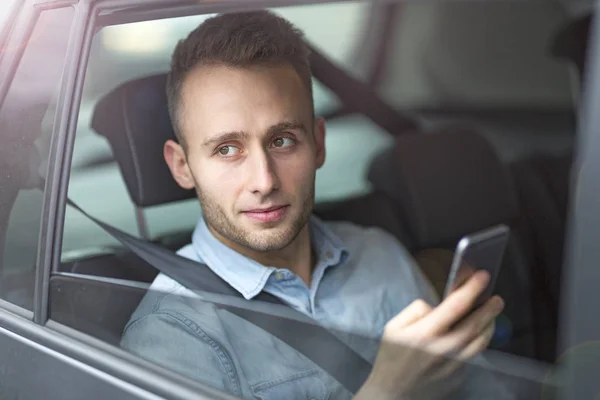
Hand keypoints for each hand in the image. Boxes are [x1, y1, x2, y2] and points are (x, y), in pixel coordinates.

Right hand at [355, 271, 503, 399]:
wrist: (393, 393)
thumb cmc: (391, 358)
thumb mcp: (393, 327)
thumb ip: (415, 311)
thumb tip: (436, 306)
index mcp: (424, 334)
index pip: (455, 306)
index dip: (471, 289)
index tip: (482, 278)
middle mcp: (442, 350)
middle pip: (475, 325)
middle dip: (489, 308)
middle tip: (496, 299)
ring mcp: (452, 366)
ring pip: (480, 342)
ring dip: (489, 326)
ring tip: (491, 315)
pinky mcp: (458, 377)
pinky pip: (473, 355)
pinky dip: (477, 342)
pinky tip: (476, 334)